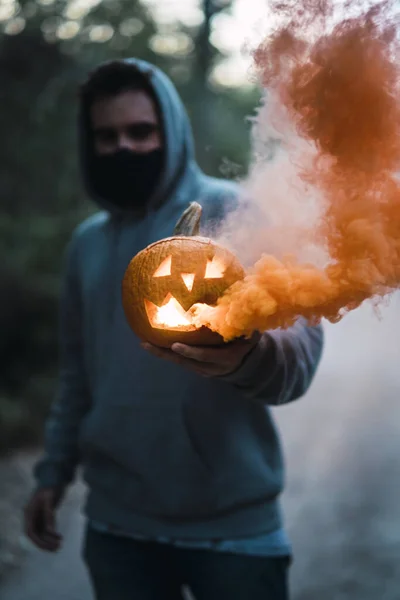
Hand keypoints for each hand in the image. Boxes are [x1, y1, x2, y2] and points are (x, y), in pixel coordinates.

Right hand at [24, 487, 64, 551]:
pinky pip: (46, 529)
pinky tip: (60, 538)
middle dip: (45, 543)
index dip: (38, 541)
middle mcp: (32, 516)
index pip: (30, 532)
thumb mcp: (50, 499)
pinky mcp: (45, 516)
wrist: (56, 476)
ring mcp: (38, 516)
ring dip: (49, 541)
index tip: (48, 546)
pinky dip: (52, 534)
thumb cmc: (52, 485)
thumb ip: (49, 515)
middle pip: (36, 535)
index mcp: (30, 512)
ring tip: (59, 545)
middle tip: (57, 548)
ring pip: (41, 533)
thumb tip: (50, 532)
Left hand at [142, 332, 259, 376]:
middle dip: (165, 354)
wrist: (247, 365)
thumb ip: (244, 325)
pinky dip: (165, 352)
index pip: (204, 356)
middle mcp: (210, 368)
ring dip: (160, 353)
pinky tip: (152, 341)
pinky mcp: (195, 367)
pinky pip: (179, 360)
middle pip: (184, 362)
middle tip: (147, 344)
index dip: (190, 352)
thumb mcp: (250, 336)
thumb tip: (241, 303)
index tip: (175, 345)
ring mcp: (201, 369)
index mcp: (224, 359)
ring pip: (178, 362)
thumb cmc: (247, 343)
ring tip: (143, 342)